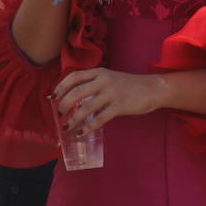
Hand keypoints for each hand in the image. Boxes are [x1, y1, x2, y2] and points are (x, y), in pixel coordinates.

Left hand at [53, 68, 168, 135]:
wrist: (153, 88)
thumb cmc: (128, 86)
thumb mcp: (110, 79)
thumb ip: (93, 84)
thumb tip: (72, 98)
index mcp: (99, 72)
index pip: (74, 77)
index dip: (61, 87)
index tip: (53, 97)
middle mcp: (104, 80)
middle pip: (76, 93)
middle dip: (63, 106)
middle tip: (59, 116)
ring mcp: (112, 93)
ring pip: (85, 108)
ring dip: (73, 120)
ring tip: (67, 127)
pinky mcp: (120, 106)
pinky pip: (99, 119)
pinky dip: (88, 127)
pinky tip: (81, 133)